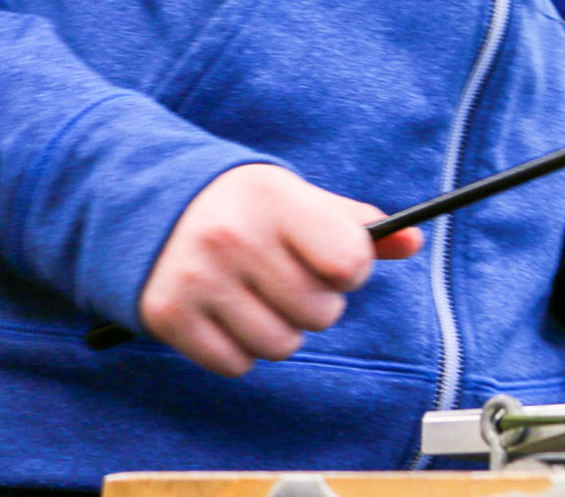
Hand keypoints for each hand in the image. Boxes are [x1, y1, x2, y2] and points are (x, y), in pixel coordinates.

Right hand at [137, 163, 421, 376]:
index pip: (349, 263)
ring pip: (281, 346)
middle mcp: (233, 237)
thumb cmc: (246, 206)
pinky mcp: (167, 314)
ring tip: (259, 297)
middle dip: (316, 303)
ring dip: (281, 330)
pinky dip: (240, 349)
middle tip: (289, 279)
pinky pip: (236, 365)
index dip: (351, 271)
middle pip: (320, 313)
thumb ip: (358, 224)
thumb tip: (414, 240)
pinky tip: (226, 314)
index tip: (332, 263)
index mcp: (275, 199)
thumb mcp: (300, 200)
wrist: (150, 203)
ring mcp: (197, 278)